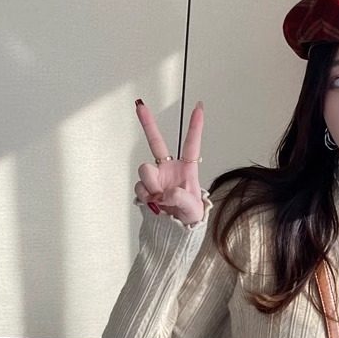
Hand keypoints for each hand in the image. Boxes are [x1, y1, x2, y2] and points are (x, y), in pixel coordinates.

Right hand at [134, 98, 205, 225]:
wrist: (174, 231)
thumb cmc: (189, 217)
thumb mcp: (194, 210)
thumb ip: (183, 199)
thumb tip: (167, 192)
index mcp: (187, 169)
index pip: (191, 145)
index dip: (195, 126)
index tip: (199, 107)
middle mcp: (169, 169)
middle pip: (156, 142)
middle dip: (147, 123)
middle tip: (140, 106)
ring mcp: (155, 178)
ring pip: (145, 170)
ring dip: (151, 184)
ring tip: (160, 199)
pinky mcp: (145, 189)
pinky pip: (140, 186)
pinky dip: (145, 195)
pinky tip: (154, 203)